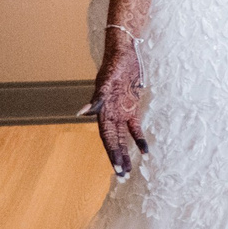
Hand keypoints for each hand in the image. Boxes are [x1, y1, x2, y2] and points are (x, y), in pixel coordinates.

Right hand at [86, 33, 149, 176]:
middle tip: (123, 176)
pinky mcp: (132, 108)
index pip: (107, 137)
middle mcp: (111, 114)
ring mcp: (121, 112)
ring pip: (123, 138)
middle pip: (114, 141)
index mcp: (103, 111)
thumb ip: (97, 98)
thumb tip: (82, 113)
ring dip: (126, 153)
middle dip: (118, 158)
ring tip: (129, 170)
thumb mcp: (107, 80)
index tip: (116, 168)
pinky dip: (139, 139)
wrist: (124, 51)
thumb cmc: (114, 63)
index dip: (112, 152)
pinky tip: (145, 151)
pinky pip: (134, 127)